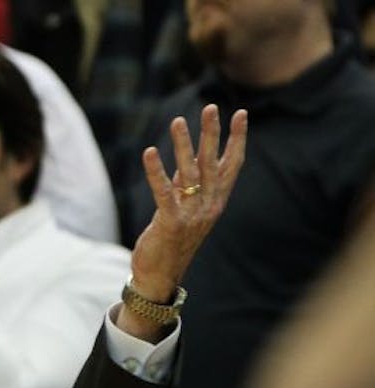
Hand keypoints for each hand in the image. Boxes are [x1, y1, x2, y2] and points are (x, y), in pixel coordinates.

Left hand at [119, 105, 247, 338]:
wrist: (160, 277)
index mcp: (216, 202)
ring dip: (184, 145)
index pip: (231, 165)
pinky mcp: (170, 223)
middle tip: (211, 107)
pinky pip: (163, 192)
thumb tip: (189, 156)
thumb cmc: (173, 240)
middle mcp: (208, 206)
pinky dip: (156, 171)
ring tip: (178, 121)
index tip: (240, 113)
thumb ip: (189, 185)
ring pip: (189, 173)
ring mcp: (191, 215)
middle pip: (212, 163)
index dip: (237, 139)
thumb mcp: (187, 209)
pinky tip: (150, 151)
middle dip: (212, 133)